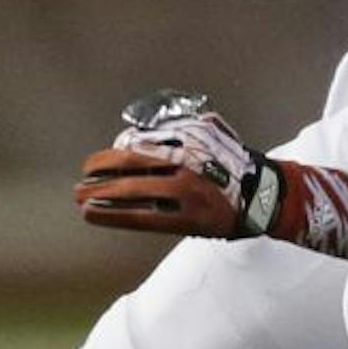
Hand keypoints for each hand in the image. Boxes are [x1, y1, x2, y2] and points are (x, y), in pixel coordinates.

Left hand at [74, 88, 283, 239]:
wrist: (267, 197)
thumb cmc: (236, 166)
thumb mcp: (211, 134)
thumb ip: (179, 130)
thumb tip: (134, 139)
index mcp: (190, 139)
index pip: (140, 143)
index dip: (113, 154)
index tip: (98, 162)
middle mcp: (187, 162)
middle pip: (131, 163)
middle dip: (100, 170)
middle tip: (82, 177)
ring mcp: (186, 191)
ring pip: (133, 190)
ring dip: (100, 193)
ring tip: (80, 197)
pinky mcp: (187, 218)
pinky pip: (143, 217)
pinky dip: (114, 215)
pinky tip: (94, 213)